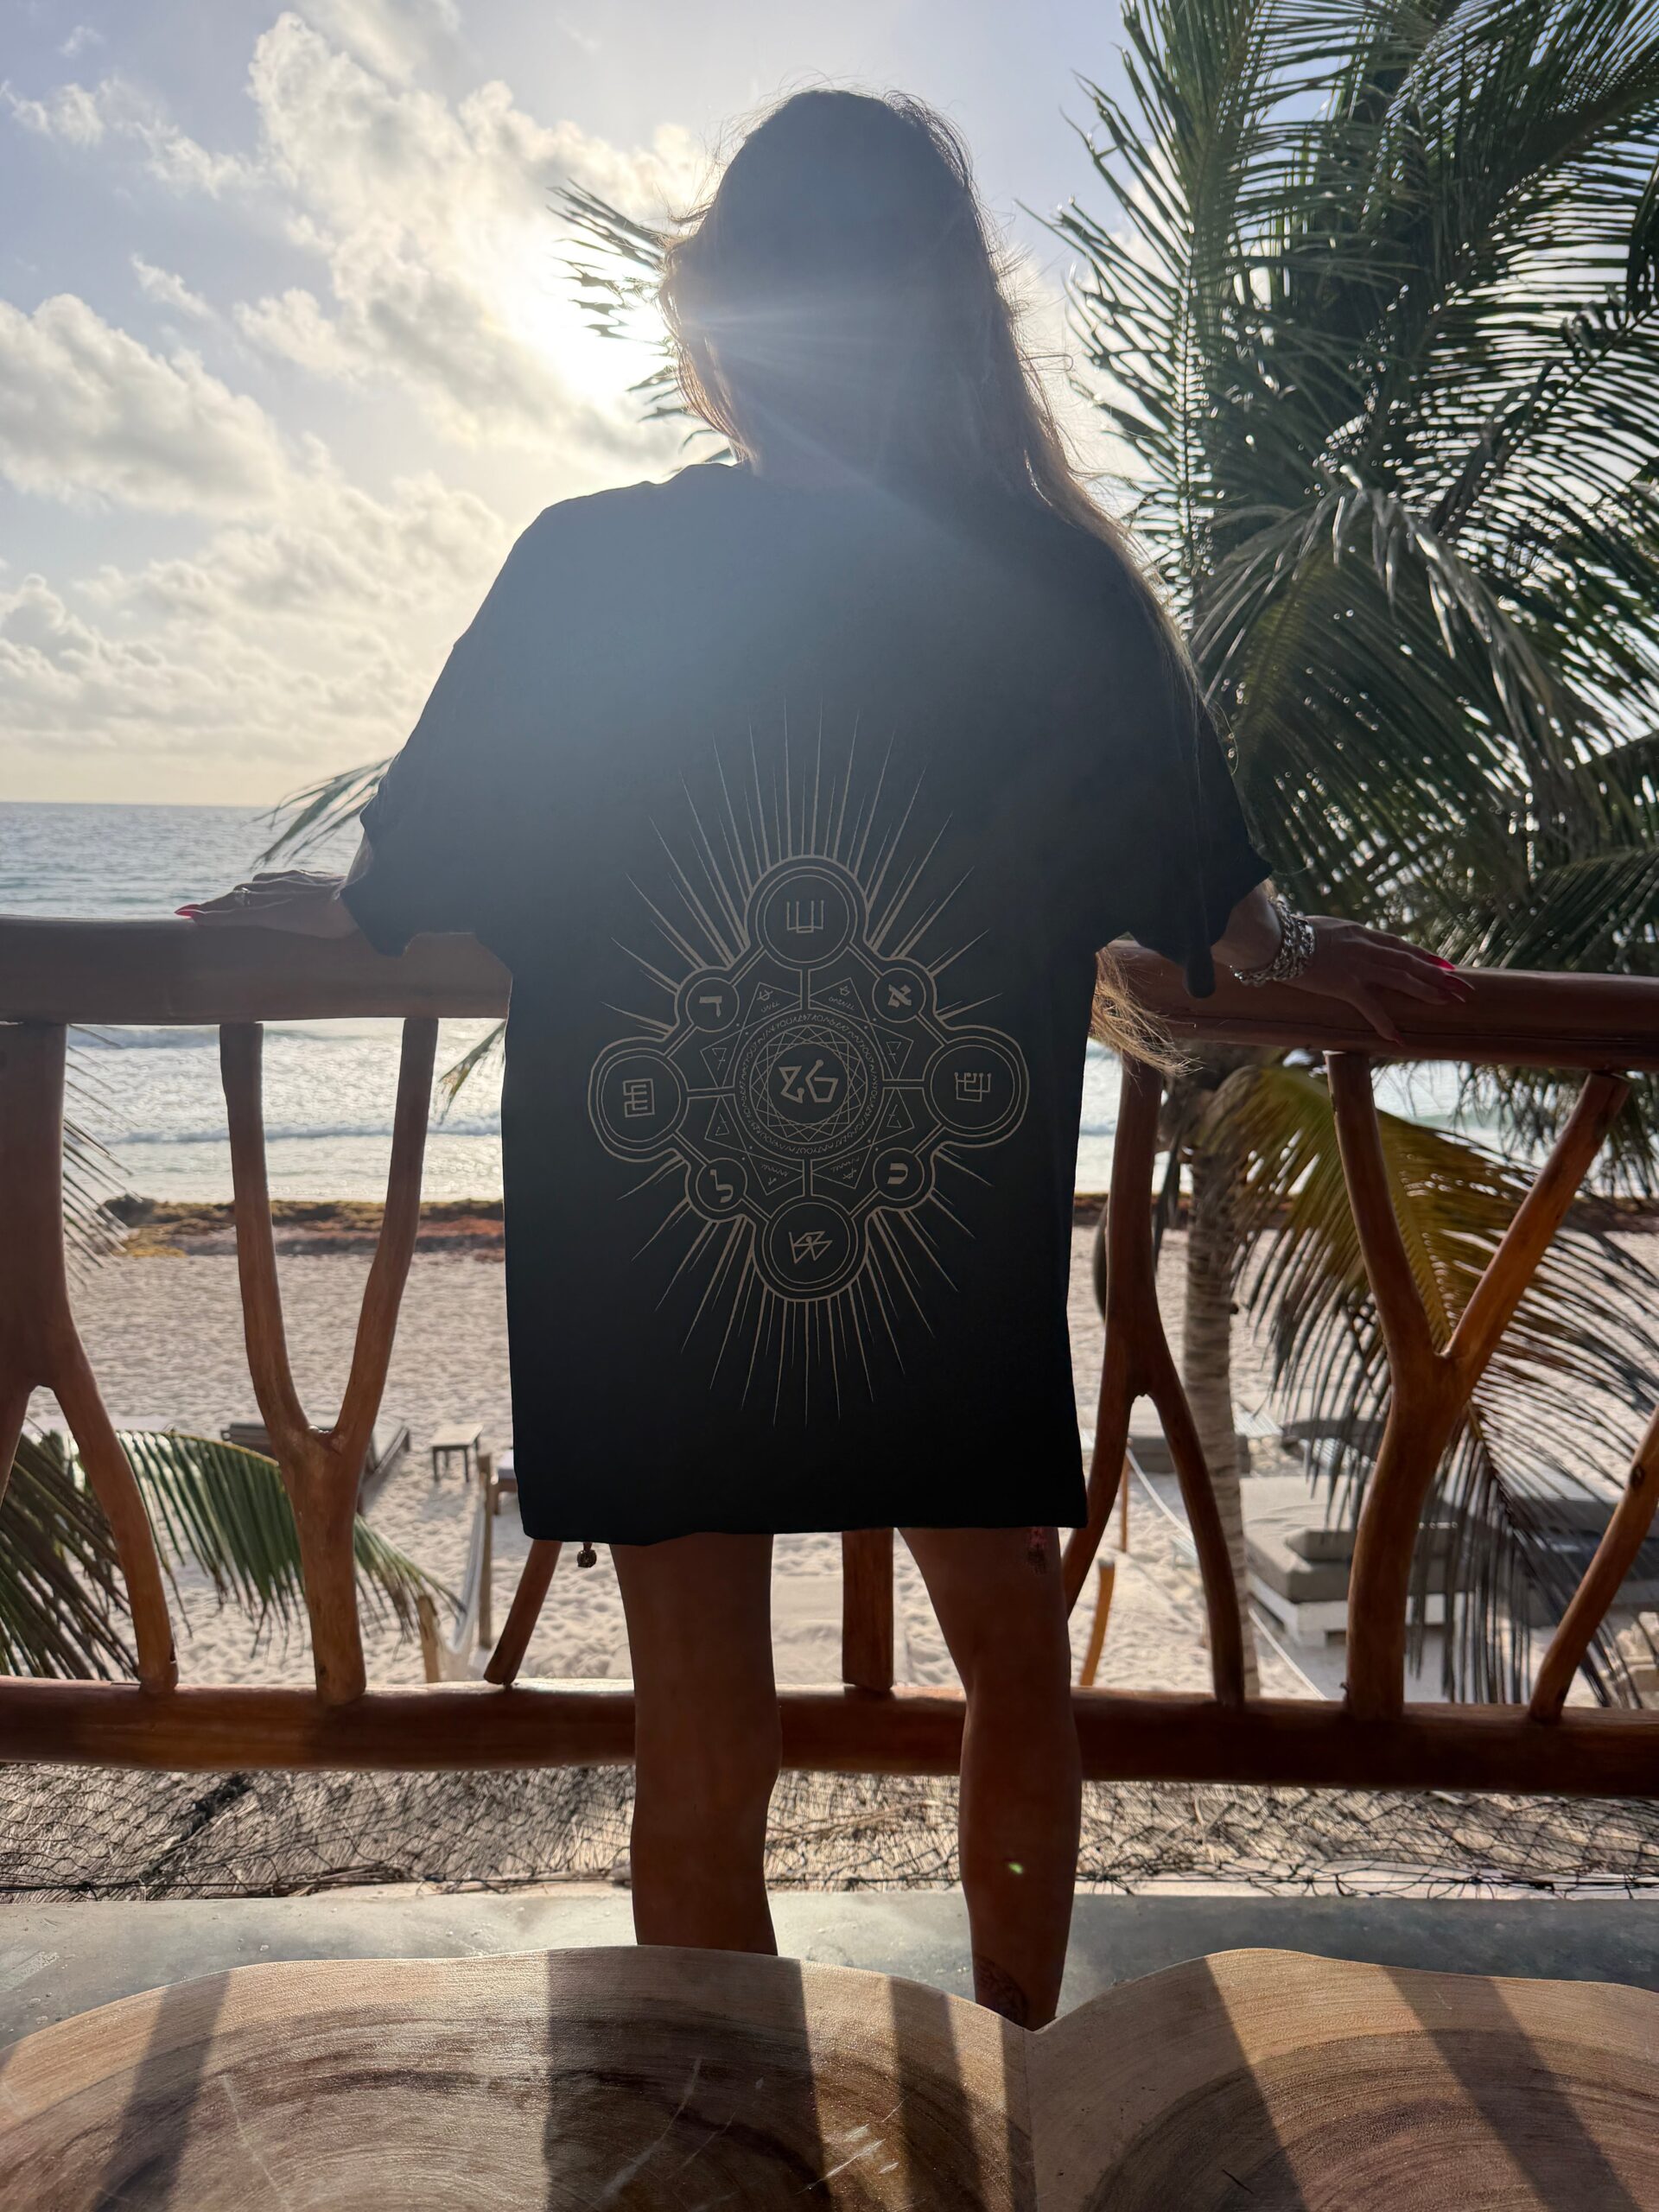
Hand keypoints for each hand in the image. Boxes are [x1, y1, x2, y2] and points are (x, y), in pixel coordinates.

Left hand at [178, 870, 356, 938]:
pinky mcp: (268, 914)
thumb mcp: (356, 898)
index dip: (250, 891)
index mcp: (300, 879)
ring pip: (233, 901)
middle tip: (203, 907)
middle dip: (224, 899)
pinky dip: (211, 916)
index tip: (240, 895)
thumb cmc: (364, 902)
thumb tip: (367, 910)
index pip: (267, 884)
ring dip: (211, 907)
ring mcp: (273, 898)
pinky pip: (232, 915)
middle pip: (244, 891)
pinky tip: (193, 917)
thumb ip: (352, 899)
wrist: (359, 901)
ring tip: (190, 911)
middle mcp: (280, 884)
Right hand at [1292, 917, 1472, 1045]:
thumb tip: (1345, 941)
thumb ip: (1341, 936)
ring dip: (1427, 991)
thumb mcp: (1325, 928)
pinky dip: (1385, 1023)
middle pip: (1411, 961)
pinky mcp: (1344, 985)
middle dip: (1439, 975)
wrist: (1278, 939)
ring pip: (1401, 979)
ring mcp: (1358, 967)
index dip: (1425, 956)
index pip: (1401, 946)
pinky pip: (1370, 1007)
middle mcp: (1367, 949)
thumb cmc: (1292, 933)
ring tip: (1448, 1003)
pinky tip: (1398, 1038)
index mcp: (1362, 934)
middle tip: (1463, 987)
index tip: (1446, 965)